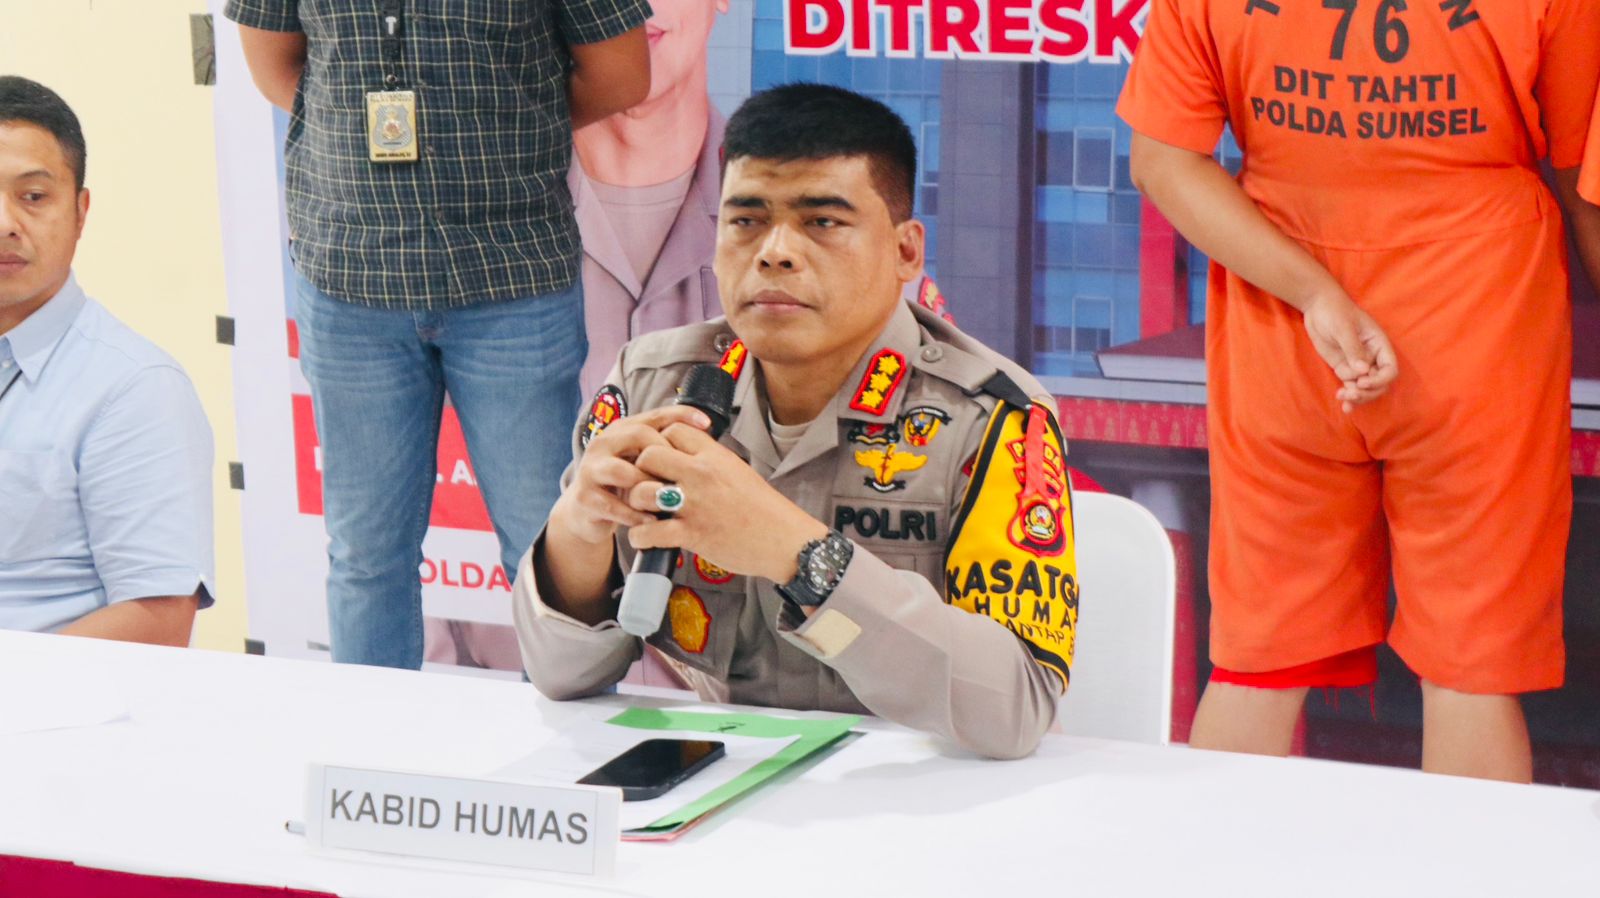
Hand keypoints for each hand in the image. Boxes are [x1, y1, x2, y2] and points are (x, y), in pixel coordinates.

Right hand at [546, 405, 712, 546]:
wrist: (587, 512)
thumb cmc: (625, 484)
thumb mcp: (644, 462)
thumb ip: (666, 448)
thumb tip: (704, 430)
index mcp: (620, 431)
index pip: (654, 415)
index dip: (681, 415)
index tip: (706, 422)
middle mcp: (603, 444)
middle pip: (636, 436)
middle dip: (663, 454)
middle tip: (683, 473)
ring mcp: (590, 470)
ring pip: (622, 472)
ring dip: (648, 486)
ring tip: (668, 500)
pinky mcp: (585, 498)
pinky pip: (613, 506)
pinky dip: (635, 515)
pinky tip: (653, 522)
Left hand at [622, 424, 828, 582]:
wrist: (784, 540)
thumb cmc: (763, 509)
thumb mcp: (737, 471)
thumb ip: (709, 460)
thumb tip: (683, 454)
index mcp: (714, 455)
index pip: (672, 431)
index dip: (659, 442)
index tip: (660, 459)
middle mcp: (702, 474)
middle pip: (648, 455)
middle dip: (640, 470)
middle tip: (645, 484)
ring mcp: (695, 504)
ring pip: (642, 492)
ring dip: (636, 503)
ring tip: (644, 512)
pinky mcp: (692, 534)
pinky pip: (648, 532)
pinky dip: (640, 537)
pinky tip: (646, 538)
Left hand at [1300, 291, 1398, 412]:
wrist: (1316, 305)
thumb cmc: (1335, 310)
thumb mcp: (1344, 327)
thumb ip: (1353, 349)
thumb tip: (1363, 371)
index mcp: (1379, 345)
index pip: (1389, 369)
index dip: (1379, 379)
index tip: (1361, 381)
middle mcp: (1372, 356)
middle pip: (1379, 383)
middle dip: (1367, 392)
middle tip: (1351, 393)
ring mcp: (1357, 363)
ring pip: (1364, 388)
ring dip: (1357, 397)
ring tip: (1343, 398)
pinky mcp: (1343, 367)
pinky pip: (1350, 385)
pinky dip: (1349, 397)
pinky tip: (1344, 407)